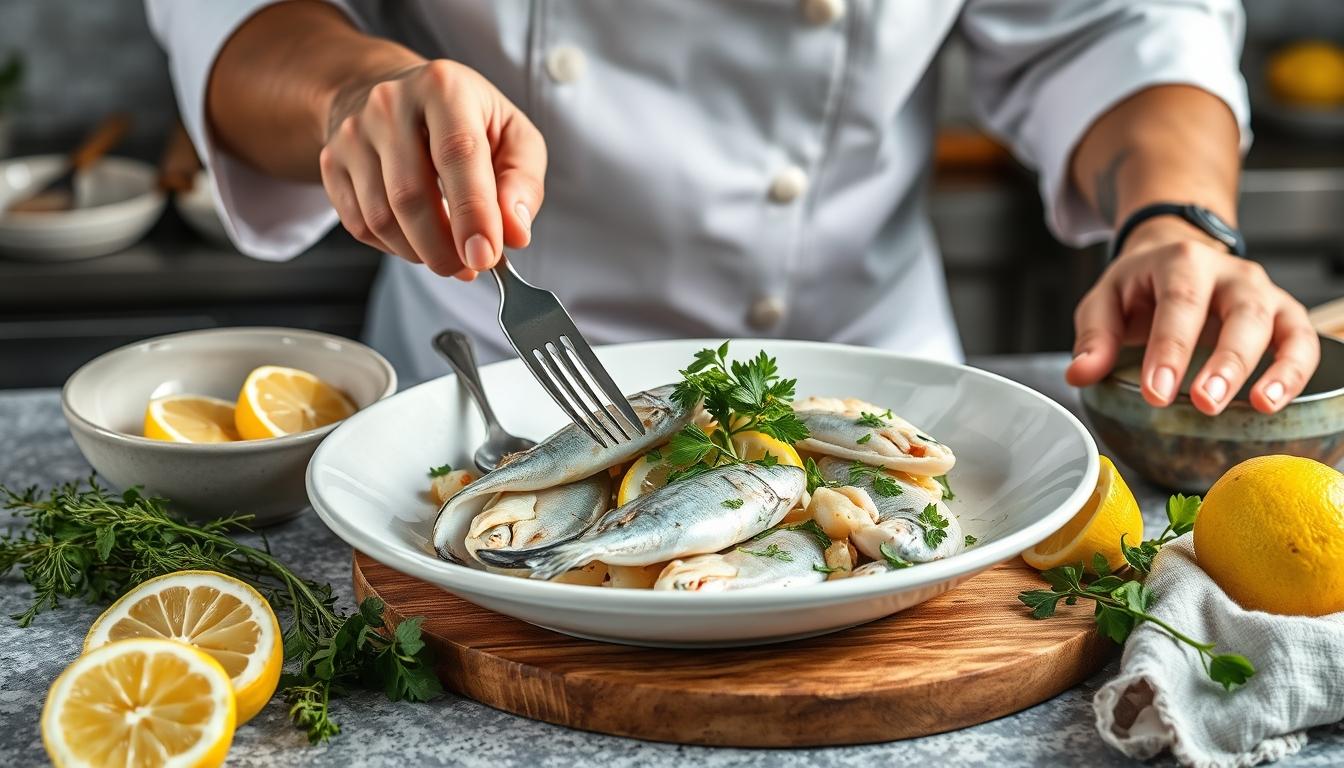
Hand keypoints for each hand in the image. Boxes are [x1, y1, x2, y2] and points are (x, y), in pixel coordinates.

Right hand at [319, 59, 545, 278]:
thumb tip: (514, 233)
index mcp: (444, 88)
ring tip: (449, 254)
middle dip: (444, 247)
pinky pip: (360, 225)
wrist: (398, 95)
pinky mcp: (331, 162)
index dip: (473, 213)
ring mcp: (353, 133)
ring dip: (421, 252)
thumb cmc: (466, 119)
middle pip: (411, 195)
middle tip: (470, 267)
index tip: (485, 256)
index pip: (457, 155)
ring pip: (381, 218)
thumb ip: (522, 182)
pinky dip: (395, 248)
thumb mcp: (512, 134)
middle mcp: (390, 104)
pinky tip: (418, 241)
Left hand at [1066, 218, 1319, 414]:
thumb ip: (1095, 337)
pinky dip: (1296, 371)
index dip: (1170, 349)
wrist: (1176, 253)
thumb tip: (1080, 375)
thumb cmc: (1141, 285)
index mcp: (1181, 261)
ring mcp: (1262, 291)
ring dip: (1274, 367)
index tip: (1156, 392)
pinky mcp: (1283, 314)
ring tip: (1258, 405)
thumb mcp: (1105, 300)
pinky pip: (1302, 340)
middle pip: (1240, 311)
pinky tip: (1277, 401)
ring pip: (1279, 324)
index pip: (1179, 302)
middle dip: (1226, 361)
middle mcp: (1230, 273)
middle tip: (1205, 402)